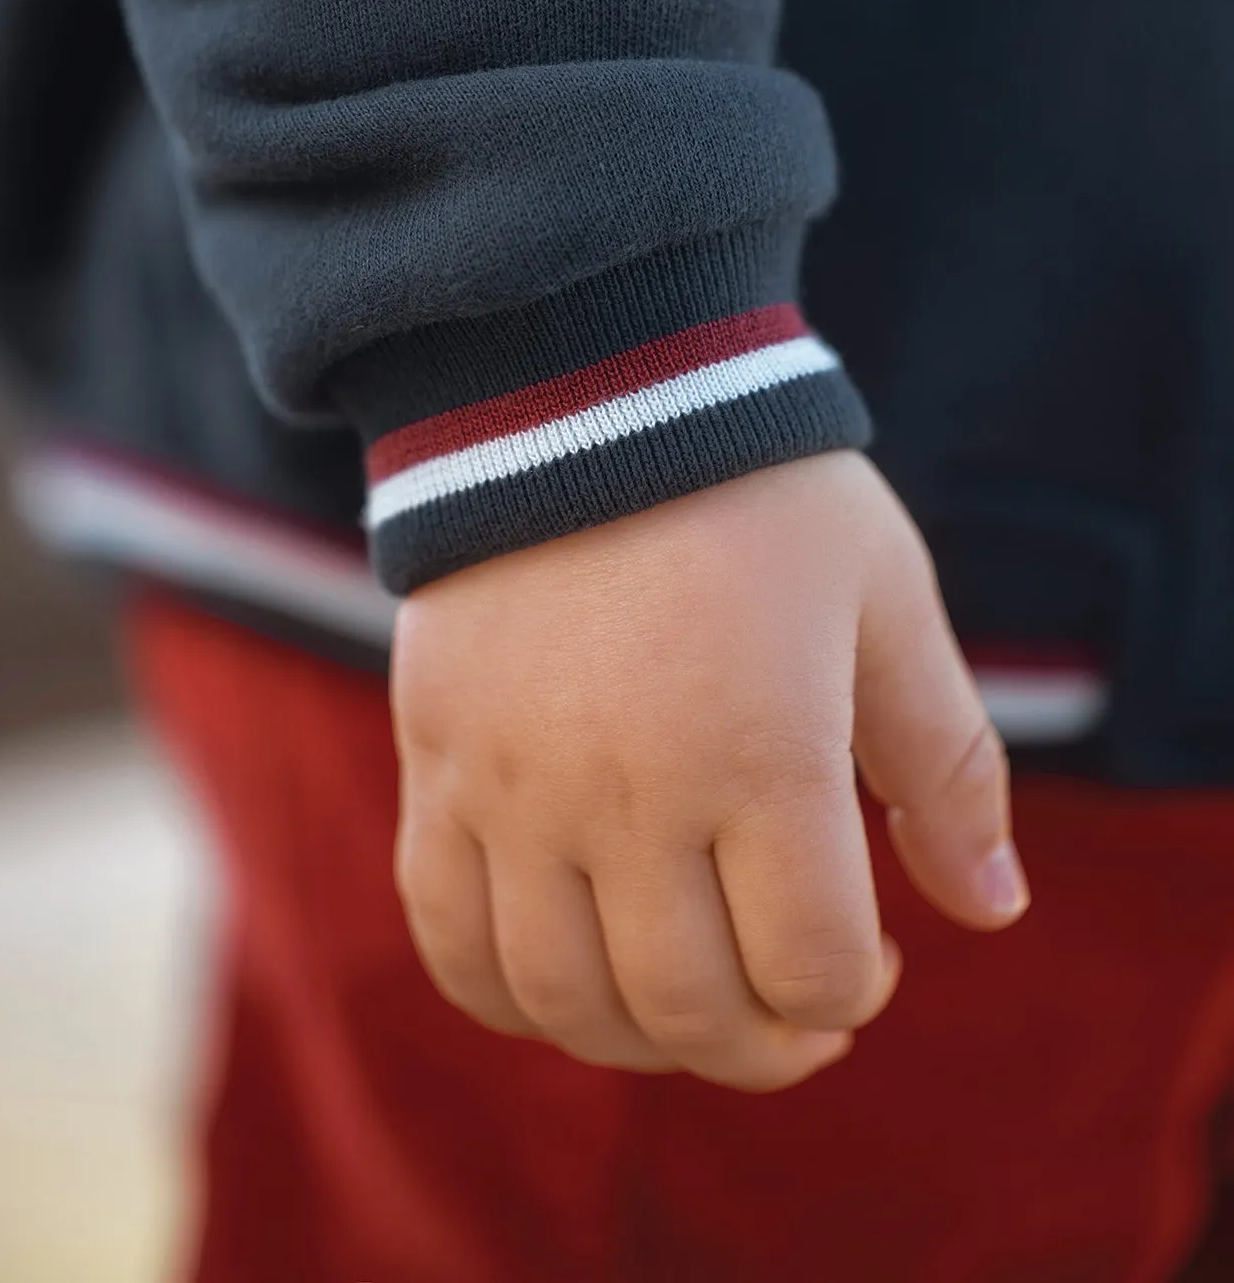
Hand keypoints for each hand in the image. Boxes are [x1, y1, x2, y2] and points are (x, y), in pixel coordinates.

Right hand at [391, 452, 1027, 1091]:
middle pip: (690, 1010)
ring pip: (563, 1000)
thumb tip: (991, 911)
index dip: (854, 992)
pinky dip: (509, 995)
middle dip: (763, 1042)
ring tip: (684, 991)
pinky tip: (564, 975)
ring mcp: (514, 785)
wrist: (579, 385)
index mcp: (761, 751)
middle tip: (790, 1000)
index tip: (868, 951)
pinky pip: (447, 937)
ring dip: (643, 1037)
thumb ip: (948, 763)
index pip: (809, 971)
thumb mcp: (886, 602)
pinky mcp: (437, 762)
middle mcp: (628, 790)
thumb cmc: (758, 491)